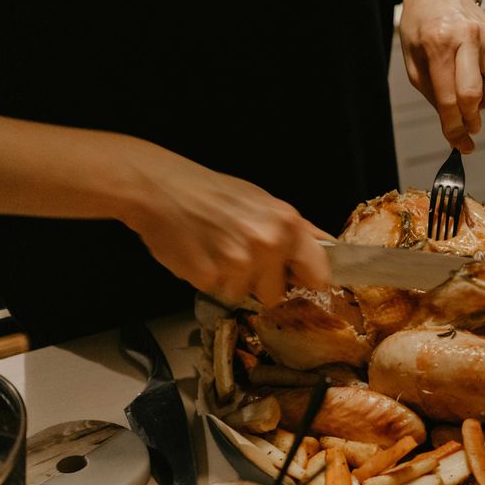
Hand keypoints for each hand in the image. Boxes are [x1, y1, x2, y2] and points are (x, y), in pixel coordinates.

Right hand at [124, 156, 331, 306]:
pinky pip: (218, 291)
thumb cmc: (211, 193)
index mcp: (287, 224)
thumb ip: (296, 230)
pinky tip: (201, 255)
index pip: (319, 273)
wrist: (158, 189)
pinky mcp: (210, 278)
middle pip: (277, 294)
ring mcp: (238, 263)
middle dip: (262, 283)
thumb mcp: (263, 202)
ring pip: (245, 295)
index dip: (307, 280)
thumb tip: (326, 247)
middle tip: (242, 256)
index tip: (299, 281)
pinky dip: (209, 279)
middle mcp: (268, 244)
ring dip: (232, 281)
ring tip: (217, 251)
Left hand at [399, 0, 484, 152]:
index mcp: (437, 43)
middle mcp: (466, 38)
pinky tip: (473, 67)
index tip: (459, 145)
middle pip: (473, 97)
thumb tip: (454, 127)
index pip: (448, 99)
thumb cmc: (422, 26)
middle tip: (468, 131)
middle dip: (470, 122)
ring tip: (465, 95)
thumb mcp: (414, 59)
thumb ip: (432, 93)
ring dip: (480, 105)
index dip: (453, 128)